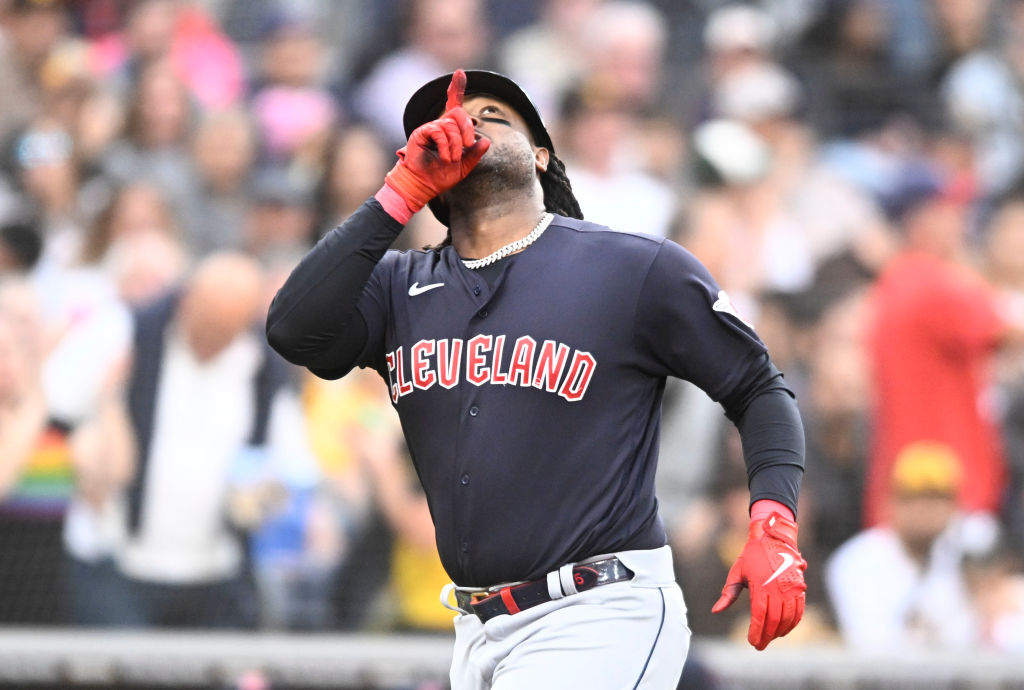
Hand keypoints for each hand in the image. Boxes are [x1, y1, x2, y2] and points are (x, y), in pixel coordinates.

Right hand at [384, 69, 490, 212]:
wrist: (425, 186)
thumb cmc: (441, 176)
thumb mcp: (465, 166)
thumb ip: (475, 154)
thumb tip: (486, 142)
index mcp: (450, 130)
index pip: (453, 104)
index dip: (456, 88)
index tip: (460, 73)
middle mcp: (439, 126)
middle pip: (458, 112)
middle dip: (467, 128)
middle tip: (469, 144)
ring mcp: (429, 128)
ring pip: (450, 126)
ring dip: (456, 145)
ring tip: (452, 159)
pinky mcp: (420, 133)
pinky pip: (438, 131)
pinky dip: (445, 146)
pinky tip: (445, 158)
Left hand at [711, 512, 806, 649]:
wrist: (773, 538)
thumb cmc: (752, 556)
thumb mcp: (737, 572)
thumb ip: (728, 594)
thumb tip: (715, 611)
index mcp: (760, 585)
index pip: (759, 615)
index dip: (756, 631)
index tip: (751, 641)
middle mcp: (777, 588)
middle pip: (774, 620)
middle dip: (766, 636)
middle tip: (759, 645)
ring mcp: (790, 588)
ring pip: (787, 618)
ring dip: (779, 632)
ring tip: (770, 638)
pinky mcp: (799, 588)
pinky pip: (798, 610)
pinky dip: (793, 623)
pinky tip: (784, 630)